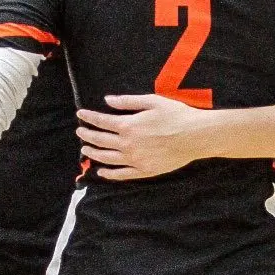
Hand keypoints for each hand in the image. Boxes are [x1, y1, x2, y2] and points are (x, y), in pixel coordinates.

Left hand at [77, 93, 209, 179]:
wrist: (195, 136)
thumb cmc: (176, 115)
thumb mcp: (152, 101)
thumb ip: (127, 101)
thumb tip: (107, 100)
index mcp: (128, 125)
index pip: (102, 121)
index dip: (89, 117)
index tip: (80, 114)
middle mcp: (127, 144)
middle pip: (101, 140)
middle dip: (87, 135)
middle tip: (79, 132)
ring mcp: (135, 159)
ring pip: (107, 158)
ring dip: (93, 154)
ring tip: (85, 150)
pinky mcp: (144, 171)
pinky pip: (122, 174)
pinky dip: (109, 174)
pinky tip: (102, 172)